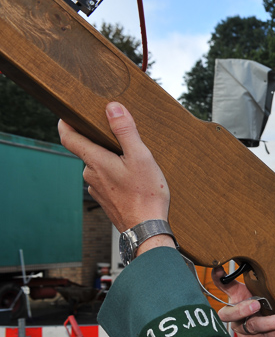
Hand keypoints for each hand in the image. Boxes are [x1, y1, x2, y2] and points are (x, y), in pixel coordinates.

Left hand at [59, 103, 169, 234]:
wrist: (147, 229)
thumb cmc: (146, 194)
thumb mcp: (141, 157)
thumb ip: (125, 130)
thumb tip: (112, 107)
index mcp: (95, 161)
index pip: (69, 137)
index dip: (66, 122)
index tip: (67, 114)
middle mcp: (90, 175)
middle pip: (89, 151)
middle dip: (102, 144)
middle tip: (123, 142)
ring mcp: (96, 189)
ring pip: (99, 167)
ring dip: (112, 163)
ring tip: (134, 167)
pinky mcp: (105, 200)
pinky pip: (106, 182)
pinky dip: (116, 178)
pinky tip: (134, 183)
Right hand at [212, 267, 274, 336]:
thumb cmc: (267, 306)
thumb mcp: (260, 291)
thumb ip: (254, 279)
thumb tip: (250, 261)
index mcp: (234, 301)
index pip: (223, 287)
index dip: (219, 281)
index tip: (219, 270)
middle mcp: (235, 318)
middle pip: (231, 315)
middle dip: (243, 310)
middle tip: (256, 304)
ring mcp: (244, 332)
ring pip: (254, 328)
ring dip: (270, 323)